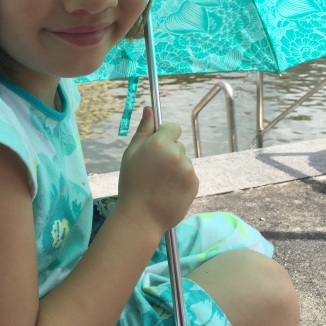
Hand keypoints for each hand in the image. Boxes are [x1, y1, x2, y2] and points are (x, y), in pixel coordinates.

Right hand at [116, 106, 198, 236]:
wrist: (141, 217)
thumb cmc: (131, 184)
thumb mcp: (131, 154)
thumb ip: (143, 130)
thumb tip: (149, 109)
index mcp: (159, 143)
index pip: (172, 128)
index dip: (164, 136)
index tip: (156, 148)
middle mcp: (177, 153)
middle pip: (177, 145)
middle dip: (168, 153)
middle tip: (153, 171)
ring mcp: (188, 169)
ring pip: (183, 161)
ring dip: (175, 168)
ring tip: (160, 184)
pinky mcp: (195, 183)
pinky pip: (189, 175)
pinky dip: (181, 181)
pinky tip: (168, 191)